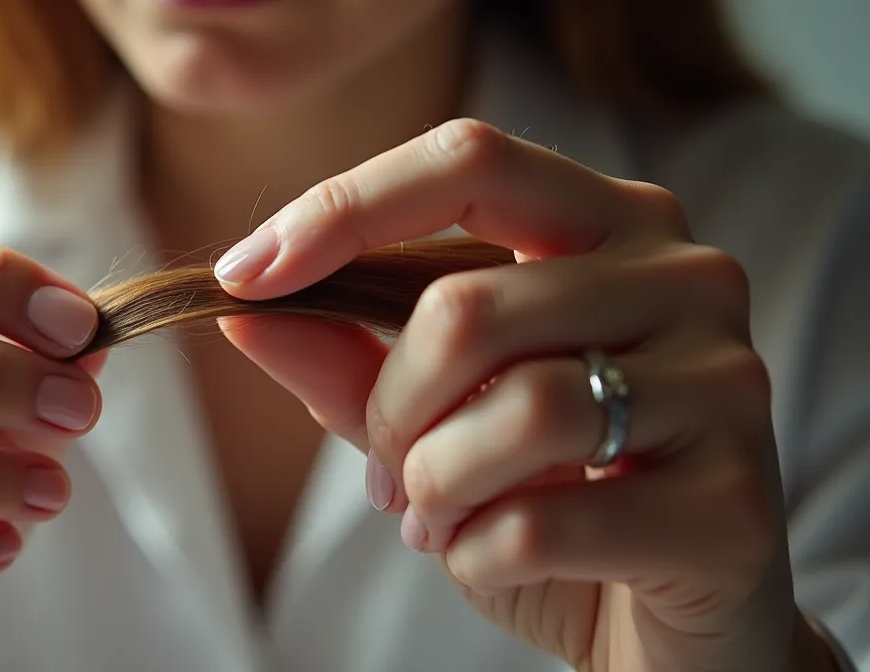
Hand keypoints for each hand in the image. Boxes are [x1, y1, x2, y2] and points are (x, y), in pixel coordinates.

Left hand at [215, 120, 837, 670]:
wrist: (669, 623)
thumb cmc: (548, 496)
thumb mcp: (439, 414)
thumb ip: (350, 356)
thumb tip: (242, 310)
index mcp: (612, 224)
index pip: (469, 161)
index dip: (341, 209)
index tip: (242, 275)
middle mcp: (686, 278)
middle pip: (467, 308)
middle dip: (388, 411)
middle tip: (384, 472)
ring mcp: (726, 385)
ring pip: (515, 410)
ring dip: (431, 487)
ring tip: (436, 520)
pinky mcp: (733, 504)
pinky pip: (544, 523)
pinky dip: (478, 556)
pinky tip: (492, 562)